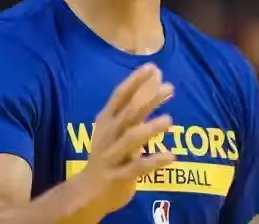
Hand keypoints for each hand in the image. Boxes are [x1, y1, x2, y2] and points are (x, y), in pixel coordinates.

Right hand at [77, 63, 174, 217]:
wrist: (87, 191)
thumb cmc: (108, 153)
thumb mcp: (117, 128)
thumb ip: (136, 106)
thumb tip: (156, 78)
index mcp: (106, 121)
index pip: (120, 95)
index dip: (135, 80)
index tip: (152, 66)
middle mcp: (108, 135)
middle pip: (128, 113)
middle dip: (148, 99)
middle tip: (169, 88)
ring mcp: (112, 156)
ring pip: (130, 139)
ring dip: (150, 129)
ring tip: (169, 121)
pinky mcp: (118, 177)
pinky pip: (137, 168)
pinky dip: (154, 161)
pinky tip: (171, 156)